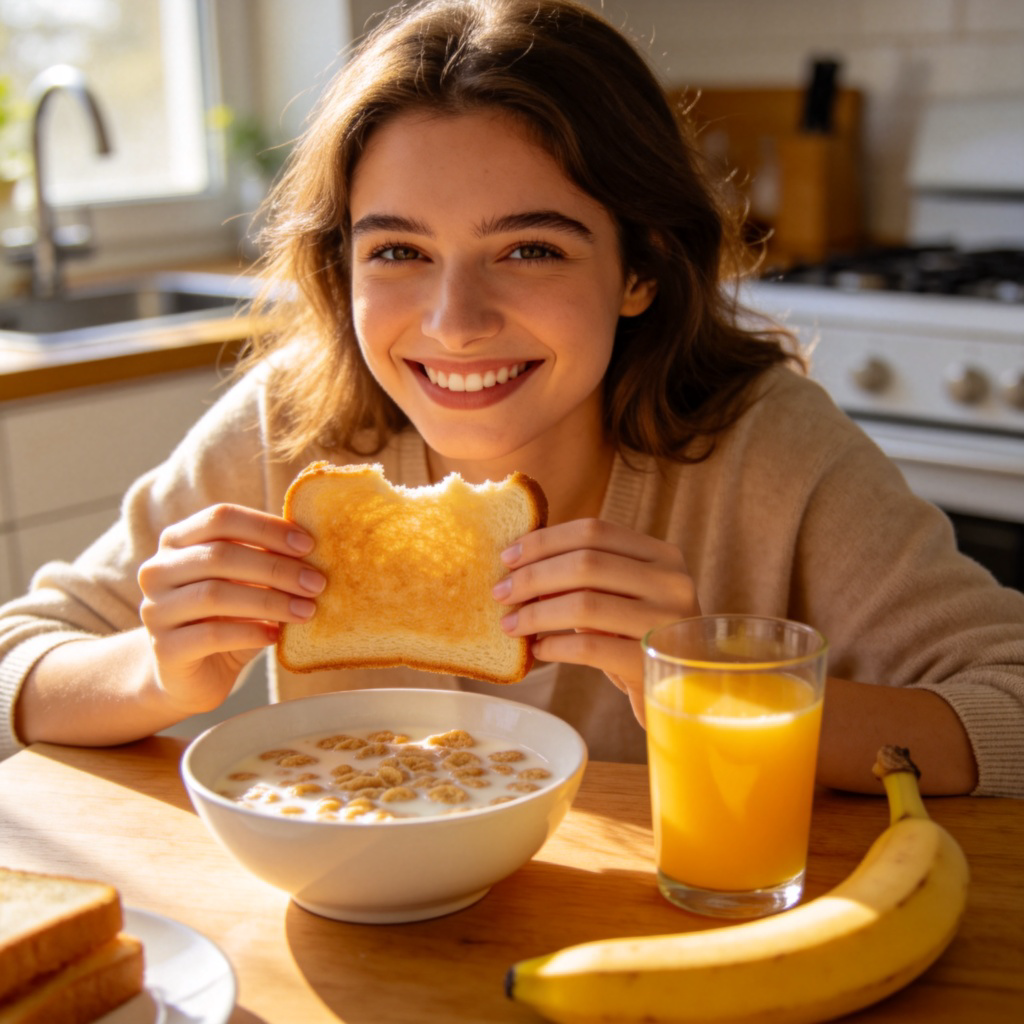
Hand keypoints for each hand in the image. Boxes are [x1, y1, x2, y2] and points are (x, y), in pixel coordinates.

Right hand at [137, 504, 325, 713]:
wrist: (192, 675)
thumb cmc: (226, 619)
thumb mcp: (246, 583)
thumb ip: (266, 559)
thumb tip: (312, 543)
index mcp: (177, 541)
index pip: (221, 518)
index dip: (266, 527)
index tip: (308, 545)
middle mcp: (157, 570)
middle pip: (220, 555)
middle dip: (276, 568)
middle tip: (316, 583)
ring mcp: (155, 610)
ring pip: (215, 594)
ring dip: (269, 601)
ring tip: (306, 610)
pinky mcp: (164, 649)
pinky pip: (212, 635)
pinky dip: (250, 633)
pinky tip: (275, 636)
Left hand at [493, 518, 699, 720]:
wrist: (683, 695)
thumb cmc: (638, 638)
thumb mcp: (621, 597)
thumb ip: (586, 574)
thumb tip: (517, 562)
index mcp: (662, 555)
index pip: (594, 531)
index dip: (545, 541)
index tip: (507, 556)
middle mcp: (672, 583)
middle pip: (586, 563)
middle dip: (533, 576)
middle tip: (500, 592)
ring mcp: (666, 623)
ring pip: (585, 605)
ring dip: (536, 613)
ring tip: (510, 624)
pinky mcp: (652, 663)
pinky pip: (589, 649)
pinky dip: (555, 647)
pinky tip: (537, 650)